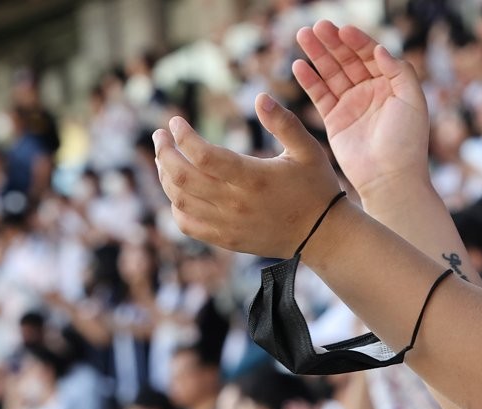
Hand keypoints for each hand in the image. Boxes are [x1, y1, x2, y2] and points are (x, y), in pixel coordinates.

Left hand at [153, 97, 341, 257]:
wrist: (322, 235)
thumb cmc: (315, 186)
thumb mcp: (307, 149)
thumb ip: (284, 122)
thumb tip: (260, 96)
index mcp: (253, 178)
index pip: (203, 156)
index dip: (183, 137)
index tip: (175, 122)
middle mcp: (235, 203)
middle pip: (183, 177)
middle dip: (164, 153)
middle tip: (159, 136)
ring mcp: (227, 224)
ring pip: (180, 200)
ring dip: (165, 177)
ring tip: (163, 158)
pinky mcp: (225, 239)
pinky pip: (187, 225)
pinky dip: (175, 206)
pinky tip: (177, 190)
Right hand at [293, 21, 429, 197]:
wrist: (389, 177)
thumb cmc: (407, 141)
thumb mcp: (413, 101)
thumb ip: (399, 71)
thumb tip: (379, 48)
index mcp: (390, 82)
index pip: (370, 53)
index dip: (357, 40)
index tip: (343, 30)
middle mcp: (369, 89)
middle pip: (347, 59)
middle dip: (332, 42)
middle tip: (316, 26)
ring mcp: (350, 104)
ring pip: (331, 73)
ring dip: (317, 55)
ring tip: (303, 36)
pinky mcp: (334, 120)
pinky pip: (319, 95)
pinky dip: (309, 80)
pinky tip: (299, 65)